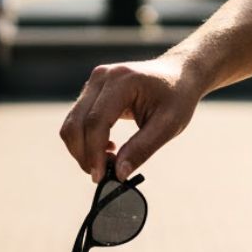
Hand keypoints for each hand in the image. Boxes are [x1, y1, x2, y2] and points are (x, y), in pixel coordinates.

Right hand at [60, 55, 204, 182]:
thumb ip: (142, 149)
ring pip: (72, 124)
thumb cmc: (177, 98)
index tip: (101, 177)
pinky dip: (85, 141)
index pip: (96, 122)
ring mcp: (94, 82)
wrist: (179, 73)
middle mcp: (102, 77)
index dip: (94, 153)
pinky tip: (108, 149)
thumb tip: (118, 174)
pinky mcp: (91, 90)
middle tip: (103, 175)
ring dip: (82, 150)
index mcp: (122, 81)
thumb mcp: (168, 125)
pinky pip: (77, 120)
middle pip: (76, 123)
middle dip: (84, 155)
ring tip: (108, 162)